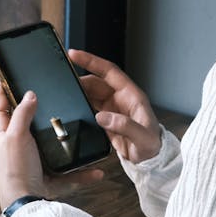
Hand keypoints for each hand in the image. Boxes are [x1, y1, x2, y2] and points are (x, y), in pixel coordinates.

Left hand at [0, 80, 103, 211]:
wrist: (28, 202)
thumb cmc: (15, 169)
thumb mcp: (16, 135)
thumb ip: (23, 113)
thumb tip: (30, 94)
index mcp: (3, 132)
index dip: (1, 86)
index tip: (8, 72)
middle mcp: (18, 143)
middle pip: (28, 119)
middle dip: (41, 108)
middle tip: (53, 92)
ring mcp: (35, 158)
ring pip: (53, 142)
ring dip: (66, 138)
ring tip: (81, 123)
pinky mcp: (50, 174)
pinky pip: (70, 172)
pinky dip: (83, 173)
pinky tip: (97, 171)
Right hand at [69, 49, 160, 163]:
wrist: (150, 161)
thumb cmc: (152, 146)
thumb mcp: (142, 137)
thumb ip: (124, 125)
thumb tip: (102, 117)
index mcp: (131, 95)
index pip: (109, 71)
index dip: (91, 61)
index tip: (74, 55)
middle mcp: (120, 98)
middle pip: (95, 82)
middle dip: (80, 80)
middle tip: (63, 82)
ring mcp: (112, 109)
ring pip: (91, 94)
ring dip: (79, 93)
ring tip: (65, 94)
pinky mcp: (105, 120)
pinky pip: (89, 107)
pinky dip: (80, 105)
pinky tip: (72, 108)